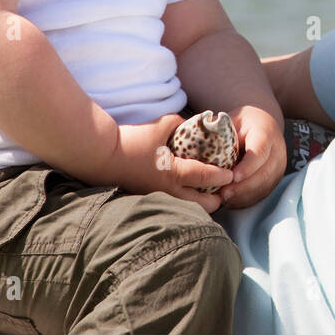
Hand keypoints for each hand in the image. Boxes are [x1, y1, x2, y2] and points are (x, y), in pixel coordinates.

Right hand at [110, 114, 234, 213]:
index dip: (222, 177)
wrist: (102, 156)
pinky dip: (186, 202)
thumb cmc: (133, 140)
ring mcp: (159, 199)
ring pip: (190, 210)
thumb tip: (198, 125)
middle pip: (203, 206)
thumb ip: (184, 125)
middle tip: (222, 187)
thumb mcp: (162, 126)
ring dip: (201, 203)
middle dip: (216, 198)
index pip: (206, 178)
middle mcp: (168, 191)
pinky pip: (175, 207)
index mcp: (174, 173)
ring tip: (209, 192)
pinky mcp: (150, 200)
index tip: (231, 174)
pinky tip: (188, 193)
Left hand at [217, 104, 286, 209]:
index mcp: (266, 132)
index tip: (233, 177)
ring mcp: (278, 167)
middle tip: (223, 193)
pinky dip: (246, 199)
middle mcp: (277, 150)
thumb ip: (220, 133)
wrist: (260, 124)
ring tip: (224, 198)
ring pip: (264, 186)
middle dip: (243, 187)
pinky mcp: (275, 179)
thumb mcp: (231, 121)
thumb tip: (197, 145)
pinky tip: (231, 200)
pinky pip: (262, 193)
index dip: (248, 166)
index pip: (260, 151)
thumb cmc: (241, 124)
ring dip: (243, 195)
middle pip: (264, 173)